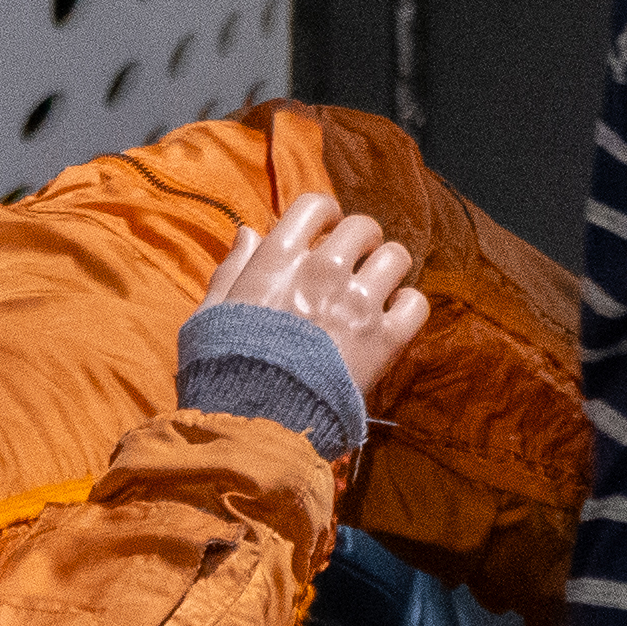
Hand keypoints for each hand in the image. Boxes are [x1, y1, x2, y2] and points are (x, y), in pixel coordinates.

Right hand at [200, 194, 428, 404]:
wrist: (257, 421)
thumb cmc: (225, 368)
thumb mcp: (210, 313)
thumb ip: (231, 269)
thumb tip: (249, 232)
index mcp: (279, 259)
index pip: (315, 205)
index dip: (325, 213)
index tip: (325, 229)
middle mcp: (323, 270)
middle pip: (362, 227)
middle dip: (360, 239)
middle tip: (355, 260)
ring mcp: (358, 304)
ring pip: (396, 257)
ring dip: (387, 267)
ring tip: (377, 284)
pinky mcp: (384, 341)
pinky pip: (416, 304)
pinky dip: (408, 306)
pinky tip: (392, 316)